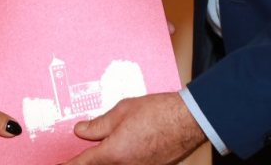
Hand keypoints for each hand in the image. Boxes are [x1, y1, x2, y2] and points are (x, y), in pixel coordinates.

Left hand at [65, 93, 205, 164]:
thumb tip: (81, 131)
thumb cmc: (159, 112)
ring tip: (115, 141)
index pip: (82, 163)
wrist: (189, 120)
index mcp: (113, 153)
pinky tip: (128, 146)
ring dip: (109, 159)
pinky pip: (130, 164)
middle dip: (92, 159)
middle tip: (88, 151)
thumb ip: (98, 124)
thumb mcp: (122, 110)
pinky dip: (123, 158)